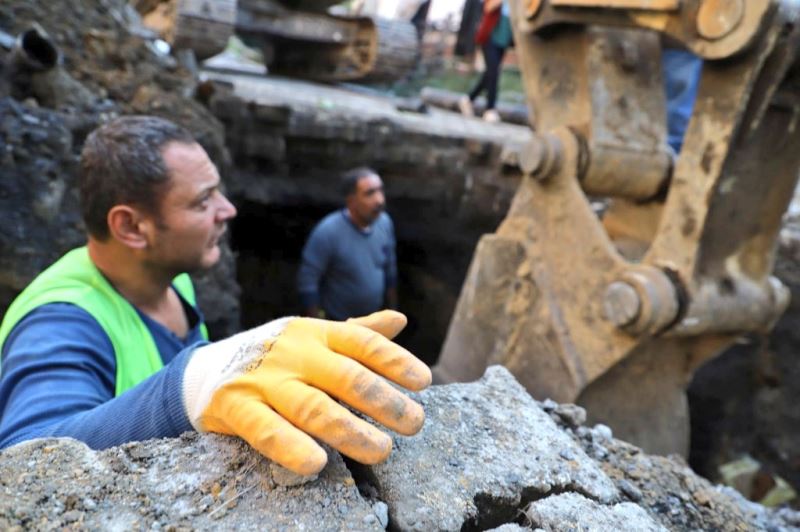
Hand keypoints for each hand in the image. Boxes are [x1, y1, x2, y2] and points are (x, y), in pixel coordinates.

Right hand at [182, 310, 430, 475]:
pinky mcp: (234, 407)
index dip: (395, 361)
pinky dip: (292, 447)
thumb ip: (356, 333)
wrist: (203, 370)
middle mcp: (292, 352)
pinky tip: (317, 463)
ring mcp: (263, 379)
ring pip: (314, 408)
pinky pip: (267, 430)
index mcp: (314, 332)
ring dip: (352, 431)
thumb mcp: (312, 338)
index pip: (361, 342)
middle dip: (385, 401)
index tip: (424, 381)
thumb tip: (401, 320)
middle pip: (346, 377)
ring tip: (383, 450)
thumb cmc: (273, 356)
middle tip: (415, 423)